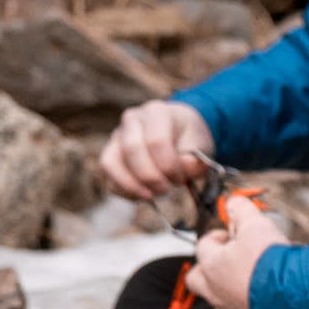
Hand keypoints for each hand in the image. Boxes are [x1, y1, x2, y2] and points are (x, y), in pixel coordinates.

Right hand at [101, 100, 216, 201]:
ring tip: (150, 195)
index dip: (168, 166)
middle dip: (149, 176)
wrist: (179, 133)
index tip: (180, 179)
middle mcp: (132, 120)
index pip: (156, 141)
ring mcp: (117, 137)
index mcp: (157, 112)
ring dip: (131, 185)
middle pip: (131, 149)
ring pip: (110, 162)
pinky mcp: (110, 155)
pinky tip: (142, 195)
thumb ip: (196, 158)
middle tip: (165, 189)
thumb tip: (186, 165)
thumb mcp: (201, 146)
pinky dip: (122, 190)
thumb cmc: (189, 139)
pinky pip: (107, 176)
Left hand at [187, 196, 286, 308]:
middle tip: (228, 260)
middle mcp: (216, 291)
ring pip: (215, 305)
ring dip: (222, 295)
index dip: (217, 236)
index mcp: (212, 265)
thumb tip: (234, 201)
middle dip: (208, 269)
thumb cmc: (270, 261)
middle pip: (196, 280)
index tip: (232, 233)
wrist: (293, 297)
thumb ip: (242, 210)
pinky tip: (259, 304)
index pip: (203, 246)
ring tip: (241, 285)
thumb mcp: (256, 224)